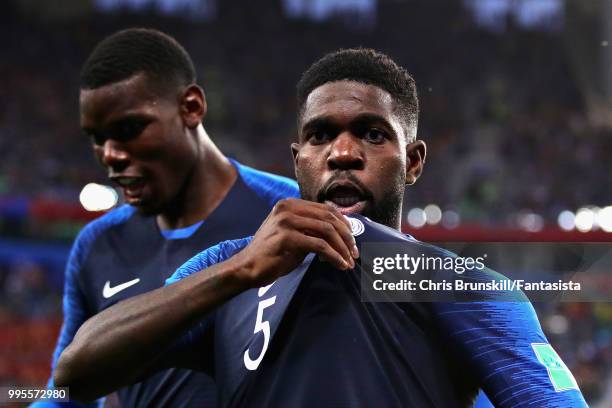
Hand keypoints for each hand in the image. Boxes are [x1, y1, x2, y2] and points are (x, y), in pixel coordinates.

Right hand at [231, 198, 358, 287]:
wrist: (247, 268)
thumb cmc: (272, 255)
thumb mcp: (293, 235)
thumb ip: (312, 229)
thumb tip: (340, 233)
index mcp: (290, 204)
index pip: (326, 209)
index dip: (344, 225)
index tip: (353, 242)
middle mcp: (288, 208)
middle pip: (330, 218)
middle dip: (347, 237)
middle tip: (355, 254)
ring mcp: (286, 221)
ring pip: (327, 231)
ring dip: (342, 248)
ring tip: (349, 262)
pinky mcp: (287, 237)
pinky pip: (320, 246)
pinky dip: (334, 256)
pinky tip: (339, 265)